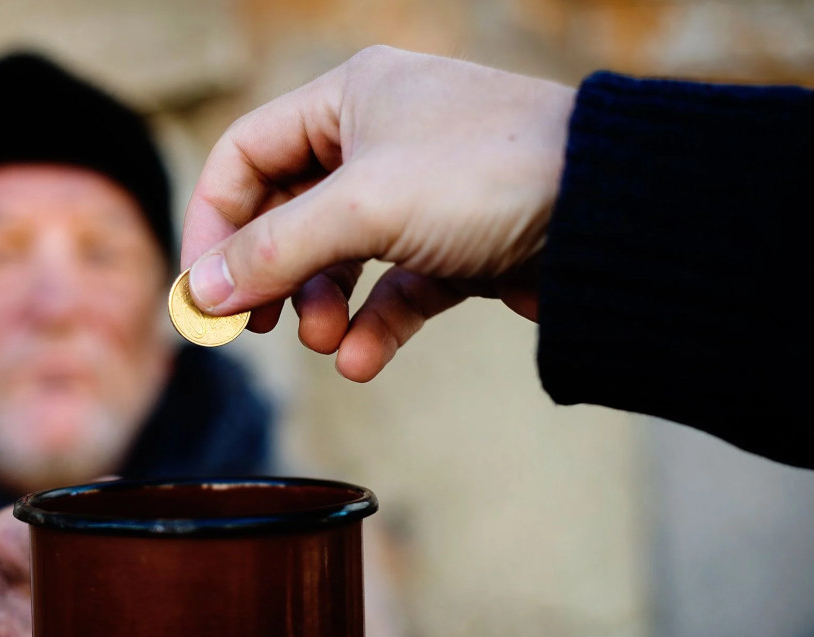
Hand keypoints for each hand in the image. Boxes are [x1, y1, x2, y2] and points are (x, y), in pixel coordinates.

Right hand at [181, 45, 574, 380]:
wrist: (615, 213)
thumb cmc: (490, 175)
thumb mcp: (362, 206)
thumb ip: (272, 252)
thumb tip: (198, 295)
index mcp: (350, 98)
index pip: (245, 157)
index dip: (213, 225)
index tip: (202, 292)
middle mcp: (379, 138)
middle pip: (286, 213)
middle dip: (268, 276)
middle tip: (250, 330)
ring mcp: (419, 194)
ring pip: (338, 257)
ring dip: (318, 306)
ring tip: (322, 341)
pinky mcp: (456, 246)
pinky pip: (393, 290)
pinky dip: (372, 326)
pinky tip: (360, 361)